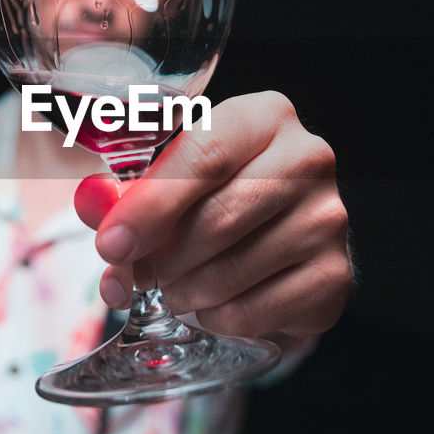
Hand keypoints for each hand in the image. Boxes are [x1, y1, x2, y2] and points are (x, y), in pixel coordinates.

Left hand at [75, 92, 352, 339]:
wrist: (283, 233)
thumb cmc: (218, 194)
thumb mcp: (174, 176)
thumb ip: (129, 193)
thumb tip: (99, 217)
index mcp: (265, 117)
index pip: (206, 155)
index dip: (151, 205)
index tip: (111, 245)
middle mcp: (309, 159)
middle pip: (217, 219)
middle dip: (161, 258)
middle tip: (135, 274)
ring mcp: (329, 219)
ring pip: (230, 272)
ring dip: (183, 291)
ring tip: (175, 285)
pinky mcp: (335, 277)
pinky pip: (251, 312)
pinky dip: (215, 316)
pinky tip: (213, 302)